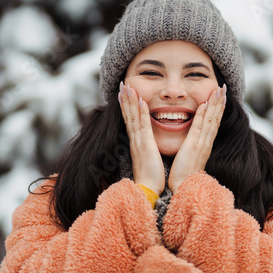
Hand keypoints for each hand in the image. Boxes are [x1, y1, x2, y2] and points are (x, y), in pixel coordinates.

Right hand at [119, 81, 164, 195]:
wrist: (147, 189)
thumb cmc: (150, 176)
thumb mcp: (147, 158)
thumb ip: (146, 148)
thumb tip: (147, 144)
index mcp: (136, 141)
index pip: (130, 120)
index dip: (127, 106)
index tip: (125, 93)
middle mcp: (135, 139)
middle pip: (128, 115)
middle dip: (125, 99)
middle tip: (122, 84)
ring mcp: (138, 141)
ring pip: (133, 117)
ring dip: (130, 101)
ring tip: (127, 86)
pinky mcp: (145, 145)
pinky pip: (143, 125)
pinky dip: (141, 112)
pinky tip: (141, 101)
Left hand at [168, 84, 226, 192]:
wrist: (184, 188)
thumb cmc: (184, 176)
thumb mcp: (190, 158)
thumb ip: (193, 148)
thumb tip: (193, 143)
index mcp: (205, 145)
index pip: (213, 123)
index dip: (217, 109)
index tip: (220, 97)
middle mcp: (206, 142)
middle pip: (215, 118)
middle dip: (220, 102)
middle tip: (223, 87)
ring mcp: (201, 143)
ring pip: (211, 119)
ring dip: (215, 104)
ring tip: (219, 90)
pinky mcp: (194, 145)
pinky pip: (199, 126)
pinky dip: (202, 114)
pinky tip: (204, 103)